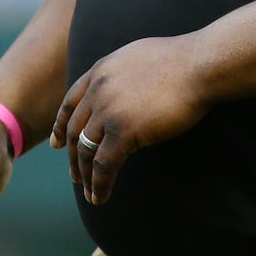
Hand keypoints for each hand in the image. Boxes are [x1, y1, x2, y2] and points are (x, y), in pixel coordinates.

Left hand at [51, 36, 208, 205]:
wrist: (197, 65)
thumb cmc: (180, 61)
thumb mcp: (137, 58)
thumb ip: (121, 75)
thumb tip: (123, 89)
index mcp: (100, 71)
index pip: (70, 102)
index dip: (61, 125)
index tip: (57, 143)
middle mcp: (97, 90)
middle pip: (73, 129)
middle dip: (71, 156)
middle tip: (74, 175)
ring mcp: (108, 110)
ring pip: (85, 150)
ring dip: (84, 175)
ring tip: (87, 192)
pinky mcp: (123, 131)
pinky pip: (103, 165)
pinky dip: (99, 184)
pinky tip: (99, 197)